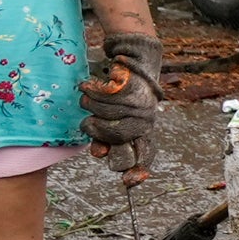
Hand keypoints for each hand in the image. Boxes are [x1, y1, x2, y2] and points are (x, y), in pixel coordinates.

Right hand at [81, 29, 161, 164]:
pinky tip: (93, 85)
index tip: (129, 182)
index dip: (138, 168)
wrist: (134, 57)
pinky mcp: (130, 84)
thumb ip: (107, 137)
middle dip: (100, 130)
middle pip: (118, 137)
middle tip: (93, 122)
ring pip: (104, 114)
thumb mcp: (114, 117)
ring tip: (96, 95)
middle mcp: (146, 118)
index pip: (145, 153)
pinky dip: (92, 90)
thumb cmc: (119, 92)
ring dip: (92, 105)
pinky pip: (102, 95)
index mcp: (144, 128)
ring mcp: (140, 102)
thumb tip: (101, 155)